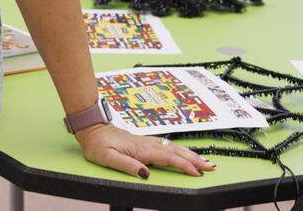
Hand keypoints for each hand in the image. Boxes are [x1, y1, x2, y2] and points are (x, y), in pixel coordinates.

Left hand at [74, 123, 214, 178]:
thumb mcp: (108, 158)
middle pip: (175, 151)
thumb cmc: (97, 145)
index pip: (167, 158)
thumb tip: (145, 173)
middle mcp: (146, 144)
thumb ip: (127, 165)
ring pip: (172, 148)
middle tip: (210, 167)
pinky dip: (179, 150)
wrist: (91, 128)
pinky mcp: (144, 142)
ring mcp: (146, 142)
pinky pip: (166, 146)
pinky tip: (183, 153)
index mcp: (140, 150)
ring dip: (189, 154)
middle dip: (194, 159)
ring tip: (204, 161)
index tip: (197, 172)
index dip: (183, 165)